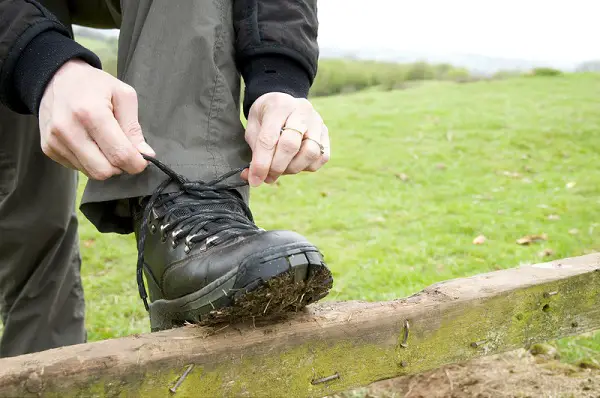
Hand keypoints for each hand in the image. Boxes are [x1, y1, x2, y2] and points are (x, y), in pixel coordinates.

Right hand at [38, 60, 154, 179]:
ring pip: (91, 173)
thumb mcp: (123, 95)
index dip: (136, 164)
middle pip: (104, 171)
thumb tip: (145, 154)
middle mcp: (69, 129)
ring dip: (104, 165)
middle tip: (124, 152)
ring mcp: (55, 141)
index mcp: (92, 113)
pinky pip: (77, 168)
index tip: (142, 161)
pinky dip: (89, 162)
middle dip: (120, 167)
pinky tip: (90, 143)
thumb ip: (134, 127)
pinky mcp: (48, 148)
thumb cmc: (95, 85)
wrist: (57, 77)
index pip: (119, 154)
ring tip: (105, 144)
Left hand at [241, 92, 329, 186]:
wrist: (283, 103)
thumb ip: (255, 151)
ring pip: (310, 153)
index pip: (269, 138)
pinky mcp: (325, 133)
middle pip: (291, 145)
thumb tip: (255, 179)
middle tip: (267, 177)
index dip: (261, 163)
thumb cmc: (265, 118)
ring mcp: (317, 121)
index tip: (254, 180)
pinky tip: (294, 163)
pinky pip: (321, 157)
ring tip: (281, 169)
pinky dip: (306, 166)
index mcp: (279, 106)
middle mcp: (302, 111)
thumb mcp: (253, 127)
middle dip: (277, 167)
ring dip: (293, 168)